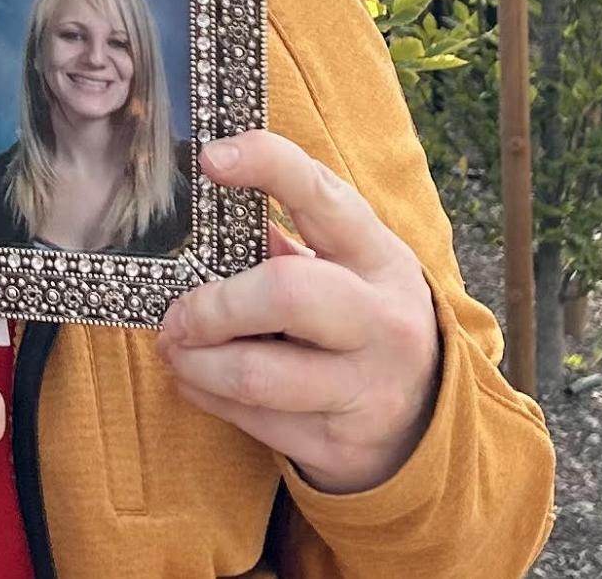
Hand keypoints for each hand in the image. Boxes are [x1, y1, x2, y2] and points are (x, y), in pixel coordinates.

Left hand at [157, 131, 444, 495]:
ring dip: (195, 361)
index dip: (267, 167)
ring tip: (175, 347)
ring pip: (254, 375)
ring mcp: (366, 386)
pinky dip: (207, 396)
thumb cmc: (362, 317)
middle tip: (176, 315)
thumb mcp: (348, 268)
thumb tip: (200, 217)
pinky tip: (197, 380)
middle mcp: (382, 319)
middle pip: (284, 294)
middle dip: (213, 306)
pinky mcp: (338, 443)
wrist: (426, 416)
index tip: (212, 158)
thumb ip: (287, 240)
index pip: (323, 196)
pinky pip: (251, 420)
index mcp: (378, 256)